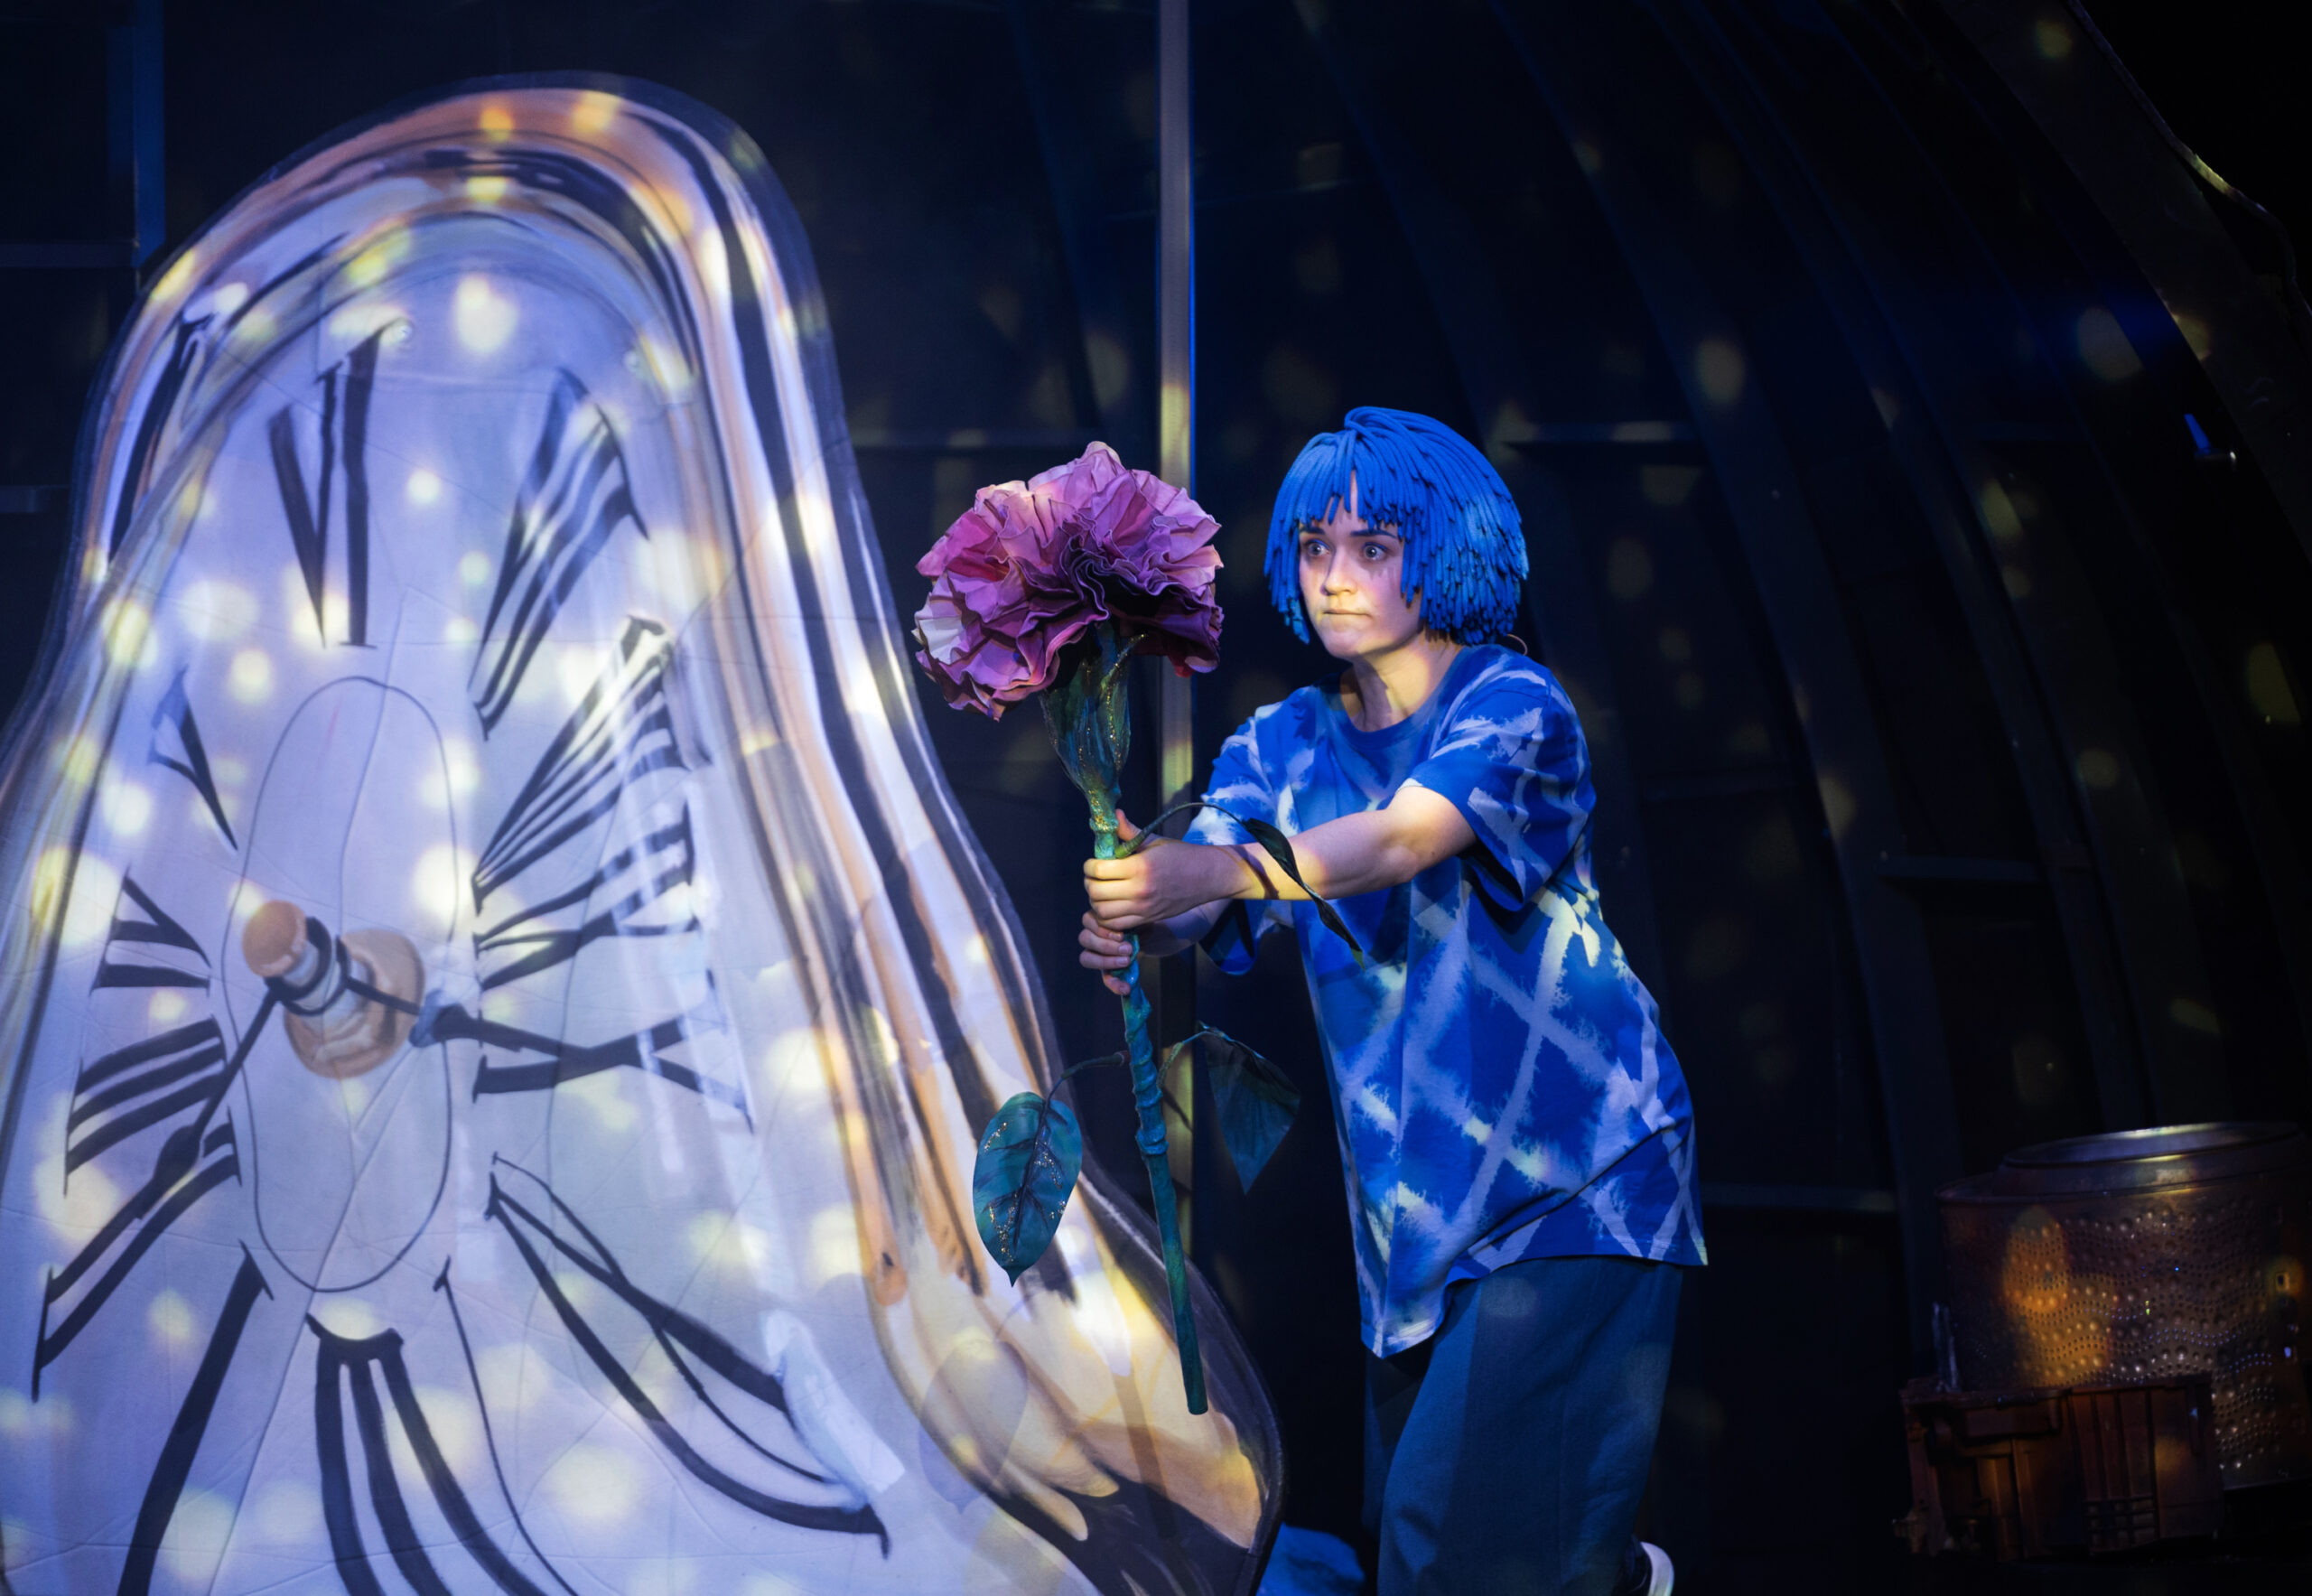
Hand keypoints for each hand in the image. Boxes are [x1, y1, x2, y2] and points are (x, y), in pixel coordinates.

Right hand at [1078, 910, 1134, 996]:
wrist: (1147, 936)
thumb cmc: (1139, 922)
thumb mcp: (1137, 918)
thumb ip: (1131, 921)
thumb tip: (1129, 931)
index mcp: (1097, 919)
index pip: (1087, 921)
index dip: (1101, 929)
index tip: (1122, 936)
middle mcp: (1091, 936)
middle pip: (1084, 938)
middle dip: (1105, 945)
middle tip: (1127, 949)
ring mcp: (1096, 954)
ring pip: (1086, 958)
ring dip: (1106, 961)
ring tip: (1126, 961)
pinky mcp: (1106, 970)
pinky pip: (1105, 979)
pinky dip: (1115, 985)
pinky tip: (1126, 988)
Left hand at [1082, 810, 1247, 933]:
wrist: (1209, 876)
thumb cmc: (1181, 855)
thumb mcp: (1154, 840)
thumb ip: (1129, 831)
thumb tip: (1114, 814)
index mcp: (1140, 867)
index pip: (1098, 870)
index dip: (1089, 866)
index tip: (1093, 862)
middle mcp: (1140, 890)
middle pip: (1096, 893)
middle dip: (1089, 883)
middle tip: (1094, 877)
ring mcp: (1143, 908)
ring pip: (1103, 912)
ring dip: (1096, 902)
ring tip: (1103, 891)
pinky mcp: (1148, 919)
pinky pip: (1117, 925)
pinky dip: (1108, 917)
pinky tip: (1112, 905)